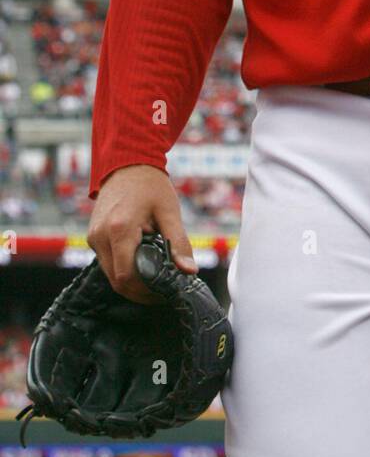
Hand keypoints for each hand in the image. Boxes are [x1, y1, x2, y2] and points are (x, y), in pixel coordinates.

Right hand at [87, 164, 196, 303]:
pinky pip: (107, 262)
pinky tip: (141, 265)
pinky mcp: (93, 236)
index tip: (164, 293)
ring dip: (130, 280)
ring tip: (155, 278)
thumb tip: (189, 271)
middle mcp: (100, 236)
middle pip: (116, 280)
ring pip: (110, 273)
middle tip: (162, 290)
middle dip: (139, 290)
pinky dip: (123, 268)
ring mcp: (93, 237)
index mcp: (119, 230)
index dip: (145, 291)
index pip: (127, 276)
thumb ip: (179, 242)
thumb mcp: (169, 212)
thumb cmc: (150, 185)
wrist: (128, 163)